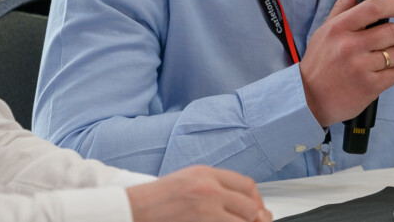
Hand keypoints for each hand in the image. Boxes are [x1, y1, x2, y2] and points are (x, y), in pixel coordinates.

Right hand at [127, 165, 271, 221]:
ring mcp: (206, 210)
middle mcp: (210, 190)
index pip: (247, 185)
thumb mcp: (188, 180)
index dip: (257, 200)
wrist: (134, 209)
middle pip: (249, 206)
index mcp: (207, 174)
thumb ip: (214, 186)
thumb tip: (239, 200)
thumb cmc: (157, 197)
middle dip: (256, 218)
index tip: (259, 209)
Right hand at [299, 0, 393, 126]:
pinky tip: (376, 75)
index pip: (373, 7)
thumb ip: (344, 7)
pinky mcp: (369, 87)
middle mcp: (350, 46)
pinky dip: (390, 74)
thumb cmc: (319, 63)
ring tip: (378, 61)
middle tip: (391, 39)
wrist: (308, 100)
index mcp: (339, 28)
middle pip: (392, 31)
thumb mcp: (324, 30)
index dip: (393, 5)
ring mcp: (360, 67)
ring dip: (393, 57)